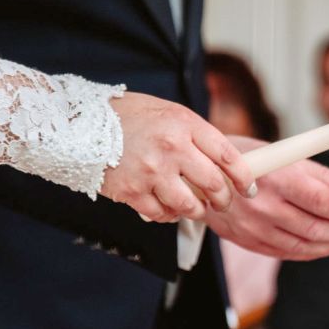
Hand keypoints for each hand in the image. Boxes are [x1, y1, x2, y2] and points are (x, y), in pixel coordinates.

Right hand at [100, 93, 254, 222]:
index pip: (227, 156)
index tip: (248, 188)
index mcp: (185, 124)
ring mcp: (151, 172)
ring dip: (196, 210)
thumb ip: (194, 135)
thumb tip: (222, 163)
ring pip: (190, 206)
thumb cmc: (128, 116)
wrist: (80, 123)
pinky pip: (161, 214)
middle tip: (222, 202)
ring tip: (195, 206)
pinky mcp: (132, 191)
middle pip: (213, 185)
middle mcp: (172, 148)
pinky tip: (166, 206)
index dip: (243, 177)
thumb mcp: (168, 113)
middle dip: (223, 199)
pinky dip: (168, 215)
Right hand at [205, 138, 328, 260]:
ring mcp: (254, 228)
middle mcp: (264, 206)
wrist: (203, 174)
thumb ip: (320, 175)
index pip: (321, 201)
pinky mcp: (247, 241)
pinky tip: (326, 247)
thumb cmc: (251, 159)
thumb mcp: (285, 154)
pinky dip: (311, 252)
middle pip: (315, 228)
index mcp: (277, 179)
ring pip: (303, 246)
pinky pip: (286, 253)